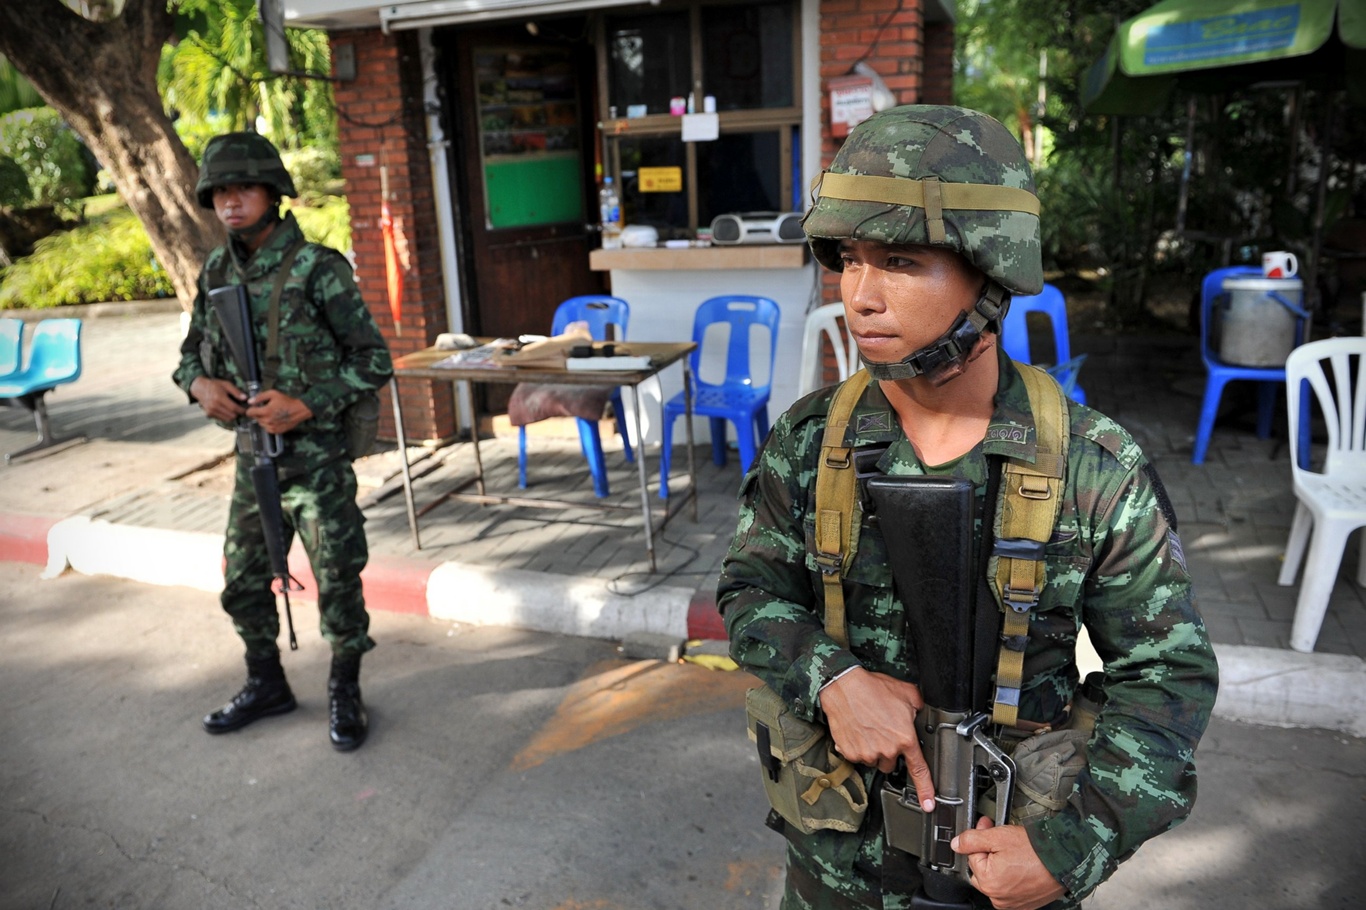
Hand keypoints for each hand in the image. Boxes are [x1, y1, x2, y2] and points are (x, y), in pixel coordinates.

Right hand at [189, 376, 246, 422]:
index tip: (247, 410)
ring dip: (233, 415)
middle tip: (241, 409)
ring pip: (227, 419)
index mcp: (219, 398)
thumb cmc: (214, 385)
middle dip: (238, 413)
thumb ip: (236, 391)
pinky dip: (226, 416)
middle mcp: (214, 406)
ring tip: (234, 409)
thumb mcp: (226, 384)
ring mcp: (211, 411)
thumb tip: (245, 398)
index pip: (234, 408)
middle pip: (232, 415)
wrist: (200, 388)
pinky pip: (222, 419)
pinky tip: (227, 410)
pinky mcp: (209, 414)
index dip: (242, 410)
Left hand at [246, 389, 312, 434]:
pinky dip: (268, 424)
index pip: (249, 413)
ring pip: (260, 423)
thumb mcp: (273, 394)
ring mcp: (271, 427)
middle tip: (267, 409)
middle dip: (258, 413)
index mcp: (265, 411)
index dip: (251, 409)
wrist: (299, 410)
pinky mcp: (276, 431)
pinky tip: (275, 419)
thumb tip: (250, 401)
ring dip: (263, 419)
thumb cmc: (287, 401)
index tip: (255, 407)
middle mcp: (267, 421)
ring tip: (272, 414)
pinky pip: (267, 428)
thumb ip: (260, 397)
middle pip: (255, 418)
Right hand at [818, 667, 934, 808]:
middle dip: (889, 751)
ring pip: (873, 760)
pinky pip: (857, 756)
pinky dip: (857, 746)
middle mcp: (886, 749)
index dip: (926, 789)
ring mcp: (867, 753)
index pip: (919, 770)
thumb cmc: (873, 688)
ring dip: (873, 749)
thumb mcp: (907, 693)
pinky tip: (857, 730)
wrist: (844, 686)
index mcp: (904, 738)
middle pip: (891, 763)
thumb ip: (919, 708)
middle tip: (883, 731)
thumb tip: (922, 714)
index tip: (928, 804)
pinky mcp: (850, 752)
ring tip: (869, 727)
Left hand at [952, 817, 1064, 909]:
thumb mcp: (999, 836)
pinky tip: (1023, 865)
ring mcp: (1012, 903)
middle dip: (989, 852)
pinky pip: (1011, 889)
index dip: (980, 838)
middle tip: (1002, 837)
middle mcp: (998, 898)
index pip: (973, 856)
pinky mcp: (1025, 904)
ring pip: (996, 879)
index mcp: (988, 882)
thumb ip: (972, 840)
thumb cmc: (1036, 850)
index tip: (988, 825)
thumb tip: (956, 844)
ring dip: (1001, 864)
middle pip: (983, 869)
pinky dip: (1013, 877)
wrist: (1066, 860)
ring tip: (1016, 852)